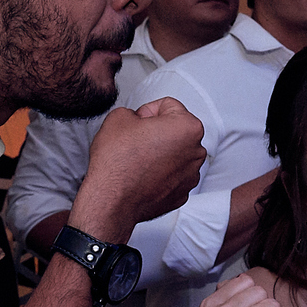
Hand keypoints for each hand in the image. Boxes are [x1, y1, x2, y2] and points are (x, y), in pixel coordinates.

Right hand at [75, 98, 205, 240]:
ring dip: (159, 153)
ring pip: (174, 154)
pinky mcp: (181, 194)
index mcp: (188, 127)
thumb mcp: (119, 117)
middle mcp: (196, 152)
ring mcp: (190, 176)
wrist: (110, 200)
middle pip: (175, 131)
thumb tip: (137, 121)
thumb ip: (135, 112)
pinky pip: (171, 175)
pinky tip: (142, 175)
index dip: (146, 111)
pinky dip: (159, 173)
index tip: (136, 123)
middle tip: (135, 142)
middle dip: (157, 133)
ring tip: (137, 160)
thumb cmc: (117, 163)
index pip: (168, 106)